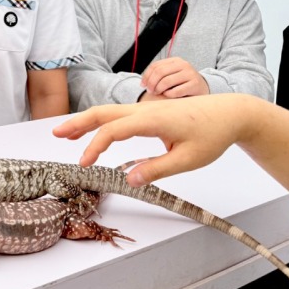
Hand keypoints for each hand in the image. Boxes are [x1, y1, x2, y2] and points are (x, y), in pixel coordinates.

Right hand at [52, 97, 244, 185]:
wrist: (232, 114)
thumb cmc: (213, 135)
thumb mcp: (188, 159)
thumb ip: (157, 169)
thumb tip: (129, 180)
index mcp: (152, 119)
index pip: (113, 131)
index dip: (95, 146)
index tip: (85, 164)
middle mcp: (144, 109)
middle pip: (103, 113)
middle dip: (78, 123)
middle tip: (56, 134)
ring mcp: (146, 108)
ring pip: (109, 111)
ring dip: (86, 121)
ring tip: (65, 132)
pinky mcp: (150, 111)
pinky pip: (119, 114)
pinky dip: (101, 121)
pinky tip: (94, 130)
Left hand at [140, 57, 208, 97]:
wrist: (203, 88)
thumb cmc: (182, 83)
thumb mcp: (172, 75)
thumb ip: (160, 75)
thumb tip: (143, 83)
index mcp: (175, 60)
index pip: (155, 66)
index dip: (146, 76)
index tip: (143, 85)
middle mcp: (183, 65)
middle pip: (160, 72)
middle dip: (151, 83)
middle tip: (150, 91)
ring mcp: (190, 74)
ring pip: (166, 81)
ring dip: (158, 89)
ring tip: (157, 93)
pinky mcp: (195, 85)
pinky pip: (176, 91)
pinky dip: (168, 95)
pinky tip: (168, 96)